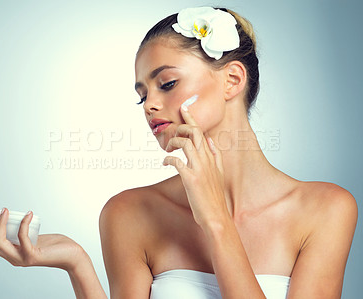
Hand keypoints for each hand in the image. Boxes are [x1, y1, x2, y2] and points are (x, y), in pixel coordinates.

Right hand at [0, 207, 86, 271]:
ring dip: (0, 224)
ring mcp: (22, 258)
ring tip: (6, 211)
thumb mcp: (35, 238)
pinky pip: (23, 238)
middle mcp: (13, 258)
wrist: (71, 255)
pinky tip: (29, 214)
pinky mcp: (32, 256)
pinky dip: (24, 224)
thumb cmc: (55, 245)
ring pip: (0, 243)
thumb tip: (20, 218)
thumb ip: (26, 233)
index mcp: (12, 253)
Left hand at [163, 105, 229, 227]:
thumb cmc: (215, 197)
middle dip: (183, 125)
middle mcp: (207, 160)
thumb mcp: (218, 173)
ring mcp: (200, 168)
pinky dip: (168, 159)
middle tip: (173, 129)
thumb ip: (215, 156)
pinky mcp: (191, 178)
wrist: (217, 217)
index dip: (192, 118)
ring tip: (168, 148)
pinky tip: (165, 163)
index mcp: (212, 158)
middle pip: (195, 132)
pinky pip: (177, 161)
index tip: (184, 107)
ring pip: (186, 143)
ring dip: (173, 142)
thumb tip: (209, 140)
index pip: (202, 132)